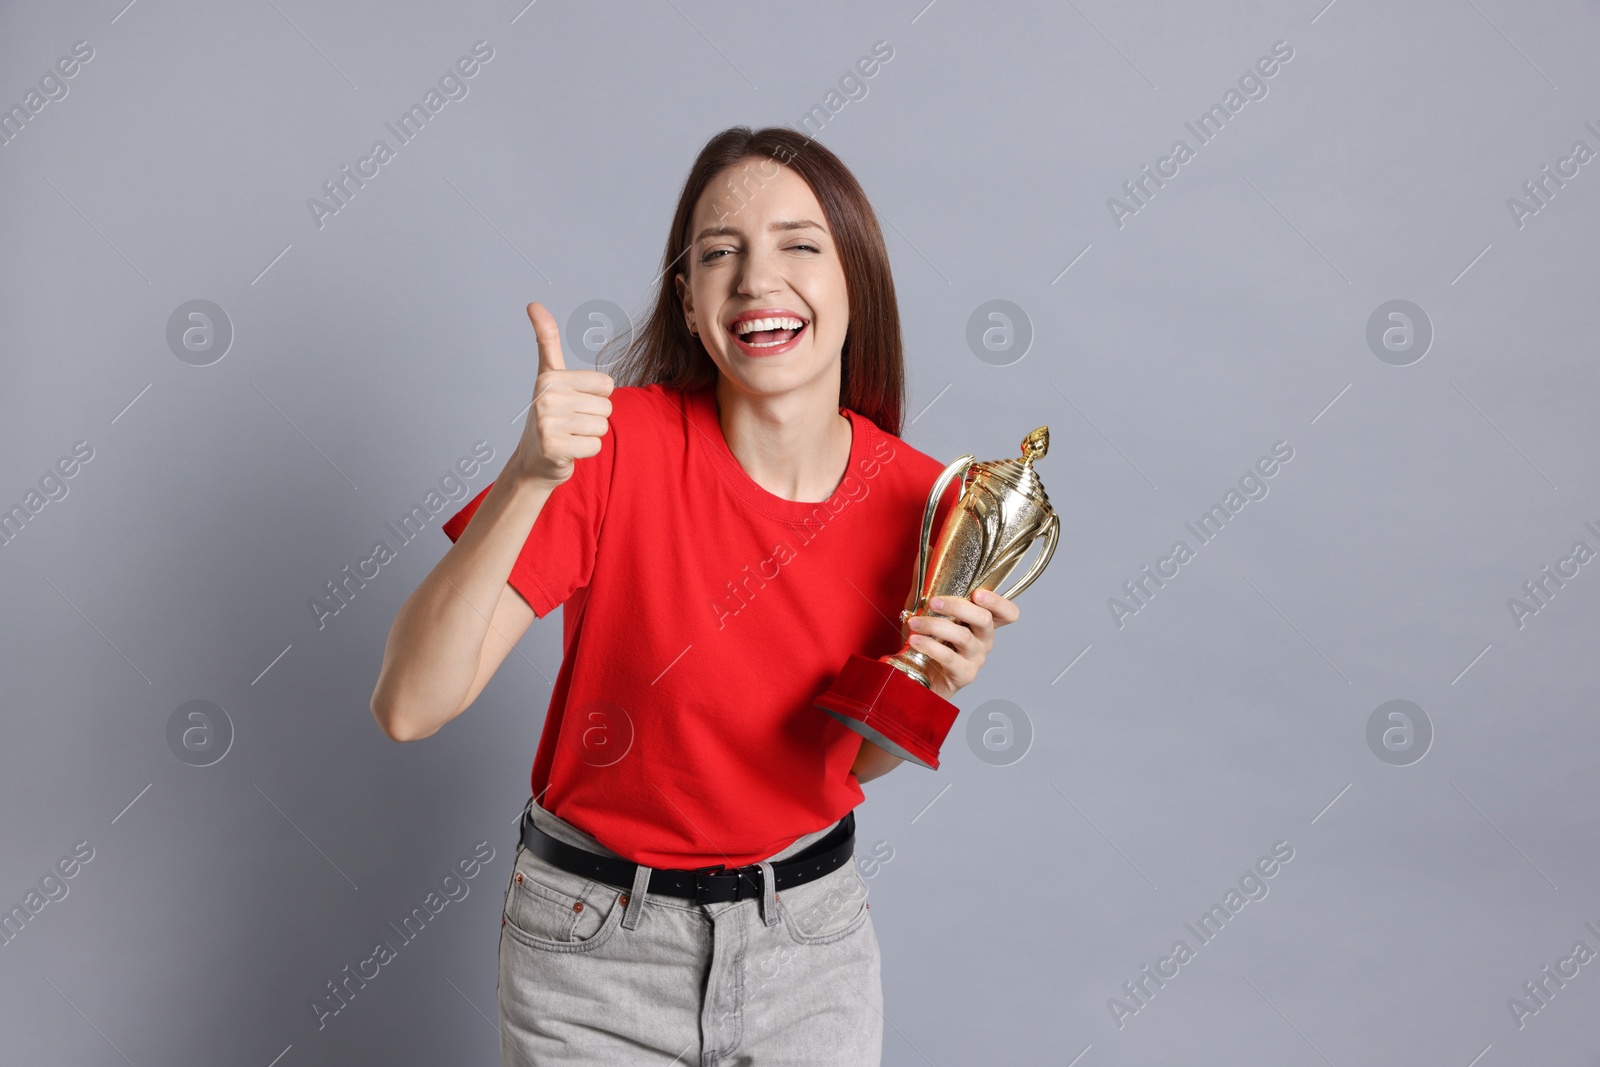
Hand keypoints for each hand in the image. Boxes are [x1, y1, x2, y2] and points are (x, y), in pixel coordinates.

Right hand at [511, 302, 614, 486]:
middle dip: (594, 418)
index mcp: (550, 376)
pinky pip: (595, 446)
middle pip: (606, 407)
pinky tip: (568, 450)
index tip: (573, 402)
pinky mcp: (554, 448)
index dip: (596, 397)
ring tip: (569, 435)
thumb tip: (534, 303)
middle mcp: (545, 397)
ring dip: (590, 435)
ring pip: (602, 426)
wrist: (532, 461)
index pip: (606, 384)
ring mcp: (547, 423)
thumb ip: (546, 341)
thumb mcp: (547, 375)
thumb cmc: (548, 416)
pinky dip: (586, 451)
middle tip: (571, 424)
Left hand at [904, 588, 1020, 700]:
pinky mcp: (963, 674)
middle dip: (959, 607)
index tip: (978, 593)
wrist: (915, 675)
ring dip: (936, 626)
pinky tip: (915, 640)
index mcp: (982, 621)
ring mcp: (976, 658)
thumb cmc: (928, 640)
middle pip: (985, 619)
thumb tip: (927, 551)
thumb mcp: (925, 609)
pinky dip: (930, 646)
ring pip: (964, 637)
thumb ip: (927, 582)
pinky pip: (949, 657)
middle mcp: (984, 639)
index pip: (1007, 613)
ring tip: (914, 622)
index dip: (999, 602)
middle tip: (934, 601)